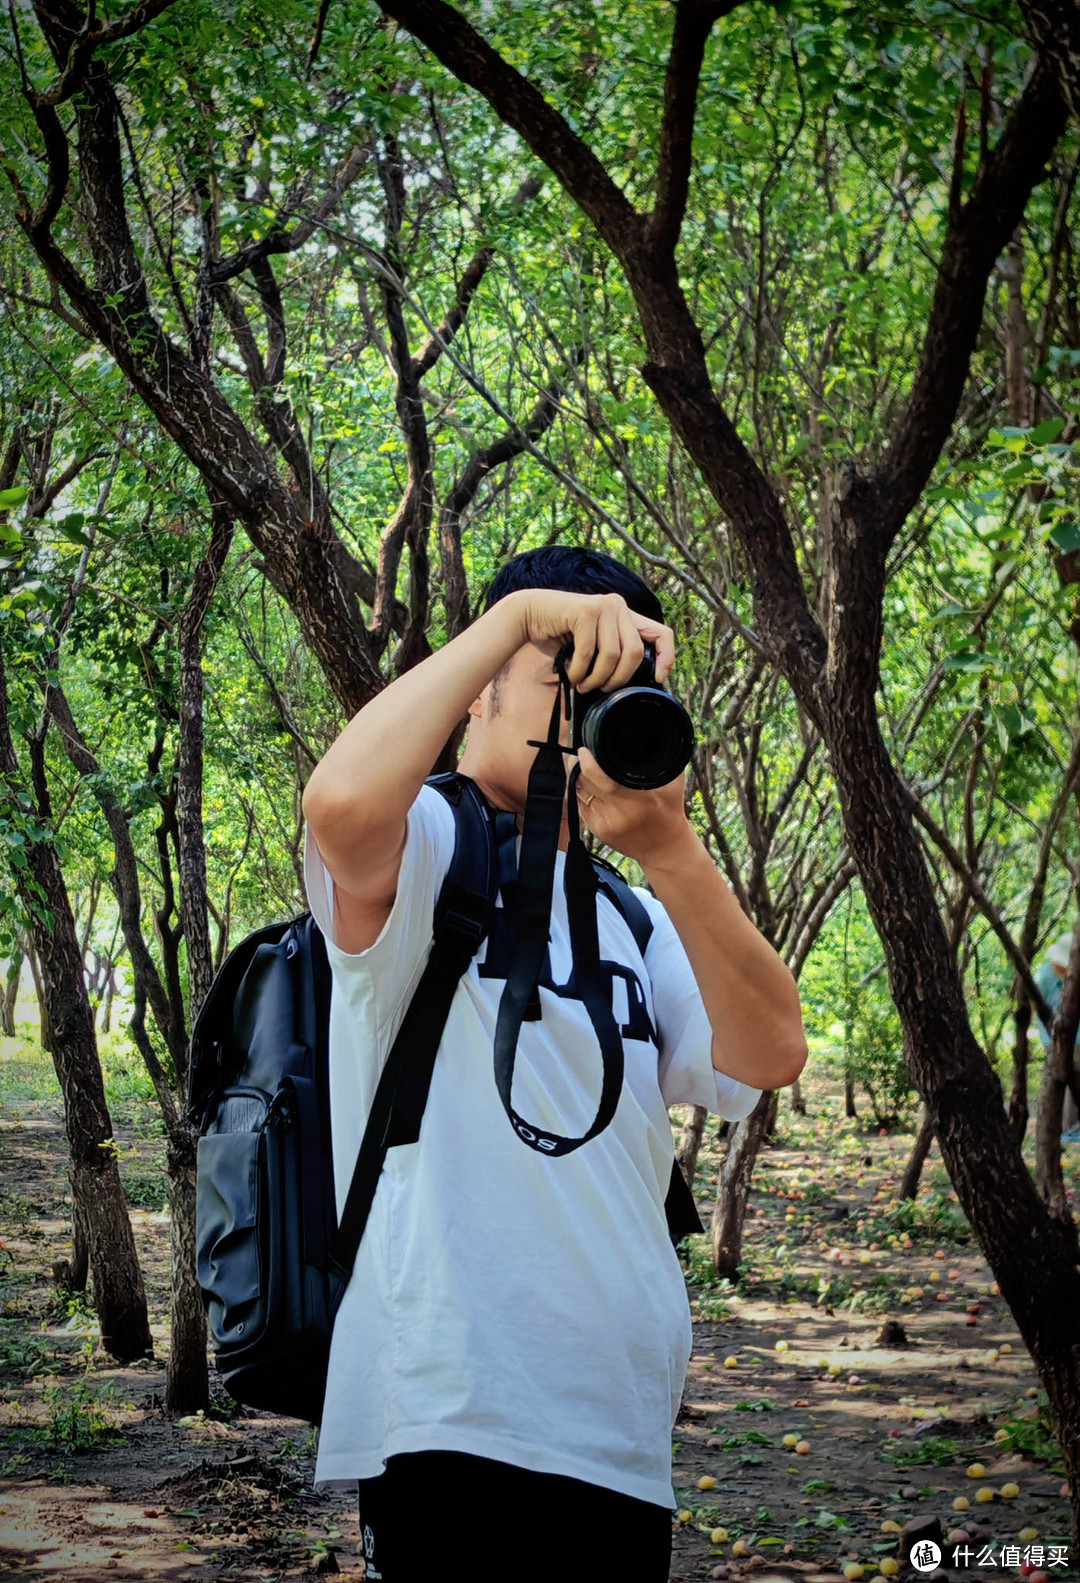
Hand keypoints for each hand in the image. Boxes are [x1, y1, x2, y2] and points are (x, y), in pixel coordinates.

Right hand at [509, 588, 674, 692]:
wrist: (528, 616)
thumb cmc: (561, 636)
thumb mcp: (595, 644)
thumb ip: (614, 651)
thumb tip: (637, 681)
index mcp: (626, 614)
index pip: (662, 633)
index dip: (665, 657)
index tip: (657, 678)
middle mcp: (618, 606)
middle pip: (634, 652)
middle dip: (618, 679)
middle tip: (600, 690)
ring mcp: (603, 606)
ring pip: (612, 655)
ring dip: (596, 678)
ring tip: (583, 685)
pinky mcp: (586, 611)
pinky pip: (589, 652)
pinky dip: (580, 670)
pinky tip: (571, 674)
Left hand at [574, 746, 693, 867]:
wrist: (665, 847)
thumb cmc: (670, 809)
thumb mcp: (673, 782)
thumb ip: (663, 758)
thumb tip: (652, 733)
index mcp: (637, 800)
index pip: (601, 778)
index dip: (587, 762)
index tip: (584, 749)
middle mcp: (618, 814)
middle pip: (584, 783)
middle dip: (577, 765)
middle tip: (580, 753)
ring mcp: (605, 824)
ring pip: (580, 793)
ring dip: (576, 778)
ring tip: (581, 765)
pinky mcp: (597, 831)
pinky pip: (580, 805)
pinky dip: (580, 792)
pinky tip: (587, 784)